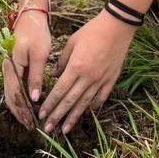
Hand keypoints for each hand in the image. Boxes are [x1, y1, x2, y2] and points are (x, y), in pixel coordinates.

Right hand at [2, 11, 51, 129]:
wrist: (30, 17)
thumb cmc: (36, 34)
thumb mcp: (39, 54)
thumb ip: (36, 76)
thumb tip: (34, 98)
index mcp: (12, 67)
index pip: (16, 95)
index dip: (23, 111)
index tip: (31, 123)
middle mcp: (7, 70)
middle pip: (11, 97)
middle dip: (20, 113)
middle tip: (30, 126)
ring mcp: (9, 68)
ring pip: (12, 93)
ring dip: (21, 107)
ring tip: (32, 118)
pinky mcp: (14, 66)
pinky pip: (16, 86)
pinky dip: (22, 97)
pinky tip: (33, 102)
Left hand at [39, 10, 134, 134]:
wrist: (117, 27)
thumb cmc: (92, 31)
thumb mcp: (71, 42)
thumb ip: (62, 61)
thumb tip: (55, 75)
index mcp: (75, 67)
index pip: (59, 91)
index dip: (50, 104)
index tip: (41, 114)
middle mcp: (87, 77)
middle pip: (69, 101)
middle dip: (57, 116)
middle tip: (48, 129)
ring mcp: (100, 80)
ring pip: (84, 104)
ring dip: (73, 118)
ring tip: (65, 130)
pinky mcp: (111, 80)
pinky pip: (100, 98)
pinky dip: (92, 107)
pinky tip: (85, 113)